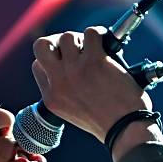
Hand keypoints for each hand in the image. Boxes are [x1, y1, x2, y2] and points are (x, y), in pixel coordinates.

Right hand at [32, 27, 152, 142]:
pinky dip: (99, 35)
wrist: (124, 128)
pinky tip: (107, 46)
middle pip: (41, 46)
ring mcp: (74, 71)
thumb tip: (69, 63)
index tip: (66, 59)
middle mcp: (58, 83)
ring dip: (82, 39)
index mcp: (51, 97)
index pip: (38, 65)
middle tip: (74, 47)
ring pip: (67, 37)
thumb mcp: (72, 111)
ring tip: (95, 49)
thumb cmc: (105, 121)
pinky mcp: (94, 62)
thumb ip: (64, 90)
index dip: (52, 58)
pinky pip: (90, 33)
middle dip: (57, 40)